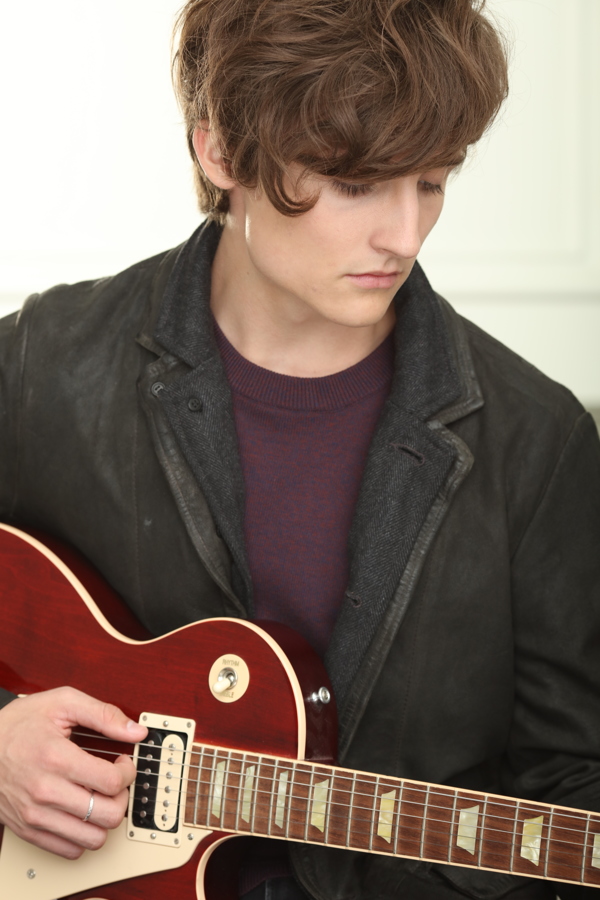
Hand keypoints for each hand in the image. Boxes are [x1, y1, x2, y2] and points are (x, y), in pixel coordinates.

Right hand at [0, 686, 146, 857]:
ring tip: (100, 798)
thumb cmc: (19, 724)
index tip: (122, 763)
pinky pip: (70, 850)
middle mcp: (45, 792)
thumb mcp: (63, 702)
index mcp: (56, 758)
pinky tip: (82, 813)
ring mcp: (36, 815)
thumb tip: (136, 731)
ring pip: (93, 839)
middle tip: (114, 782)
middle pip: (108, 815)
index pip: (112, 782)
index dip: (127, 772)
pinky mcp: (28, 831)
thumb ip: (104, 715)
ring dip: (106, 819)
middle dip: (122, 796)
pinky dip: (84, 835)